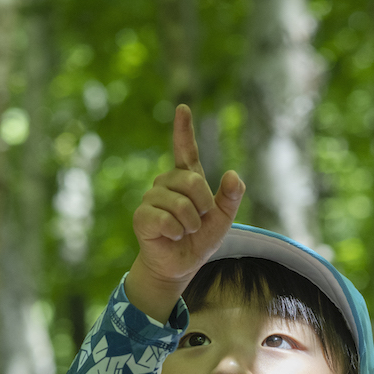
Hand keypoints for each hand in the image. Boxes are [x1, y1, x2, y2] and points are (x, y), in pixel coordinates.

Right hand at [125, 104, 244, 318]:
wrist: (181, 265)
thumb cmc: (200, 239)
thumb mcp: (223, 219)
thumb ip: (231, 197)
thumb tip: (231, 174)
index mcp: (187, 179)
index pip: (185, 150)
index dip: (183, 129)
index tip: (183, 108)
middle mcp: (166, 183)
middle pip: (192, 181)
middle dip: (203, 205)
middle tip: (199, 221)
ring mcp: (151, 198)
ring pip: (180, 203)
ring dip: (191, 223)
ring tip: (185, 231)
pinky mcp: (142, 216)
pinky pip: (165, 218)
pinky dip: (176, 231)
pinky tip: (173, 235)